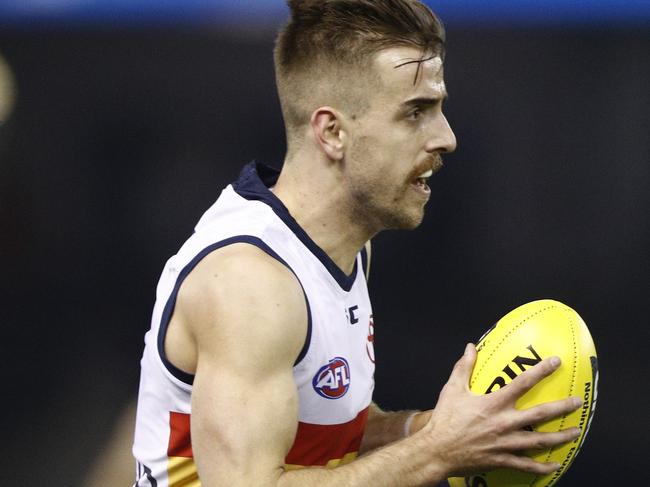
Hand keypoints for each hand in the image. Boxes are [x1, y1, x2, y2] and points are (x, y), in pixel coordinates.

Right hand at [422, 343, 581, 476]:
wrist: (437, 450)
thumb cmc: (444, 419)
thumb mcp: (452, 389)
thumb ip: (464, 367)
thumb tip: (470, 347)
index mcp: (493, 404)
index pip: (522, 383)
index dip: (541, 371)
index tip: (556, 362)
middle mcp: (503, 423)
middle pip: (540, 414)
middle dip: (562, 407)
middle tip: (578, 401)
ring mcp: (505, 443)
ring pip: (540, 441)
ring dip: (560, 436)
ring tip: (576, 432)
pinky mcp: (502, 460)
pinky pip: (527, 464)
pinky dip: (542, 466)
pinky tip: (555, 465)